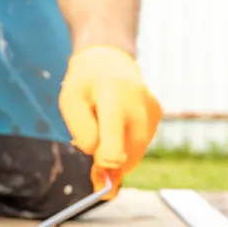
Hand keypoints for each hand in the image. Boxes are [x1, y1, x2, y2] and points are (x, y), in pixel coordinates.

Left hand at [59, 46, 161, 198]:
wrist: (109, 60)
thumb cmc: (85, 84)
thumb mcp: (70, 102)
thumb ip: (83, 133)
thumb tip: (105, 162)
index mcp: (114, 99)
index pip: (114, 147)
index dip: (104, 163)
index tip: (96, 165)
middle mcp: (139, 105)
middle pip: (127, 156)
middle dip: (109, 161)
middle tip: (93, 154)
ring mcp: (152, 110)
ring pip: (135, 154)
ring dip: (117, 153)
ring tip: (104, 130)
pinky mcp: (157, 115)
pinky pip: (141, 145)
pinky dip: (127, 145)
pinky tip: (117, 127)